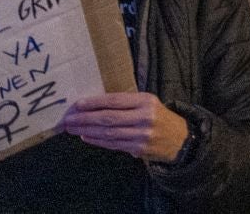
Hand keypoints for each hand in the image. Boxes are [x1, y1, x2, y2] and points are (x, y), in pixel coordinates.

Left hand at [61, 93, 190, 163]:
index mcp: (146, 101)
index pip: (116, 101)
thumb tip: (96, 105)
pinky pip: (113, 144)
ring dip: (87, 131)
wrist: (180, 139)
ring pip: (108, 133)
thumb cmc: (159, 117)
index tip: (77, 104)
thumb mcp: (148, 103)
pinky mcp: (138, 149)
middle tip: (69, 119)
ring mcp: (141, 135)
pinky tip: (86, 137)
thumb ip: (127, 103)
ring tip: (72, 128)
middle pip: (109, 118)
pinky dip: (97, 141)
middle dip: (85, 119)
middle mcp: (144, 117)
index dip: (95, 103)